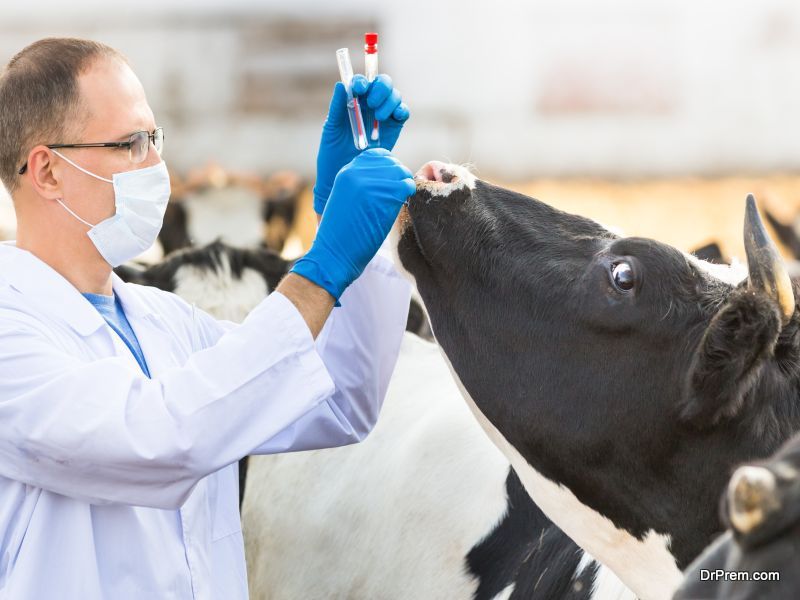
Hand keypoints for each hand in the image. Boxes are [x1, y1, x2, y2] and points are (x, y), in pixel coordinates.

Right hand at [292, 148, 415, 301]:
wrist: (334, 254)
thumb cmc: (341, 235)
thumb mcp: (346, 200)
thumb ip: (361, 185)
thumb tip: (387, 180)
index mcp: (346, 172)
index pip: (377, 156)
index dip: (388, 167)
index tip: (391, 182)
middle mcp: (356, 172)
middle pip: (391, 162)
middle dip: (399, 176)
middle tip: (399, 194)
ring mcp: (370, 182)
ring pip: (401, 172)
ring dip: (404, 185)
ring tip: (400, 200)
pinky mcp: (383, 195)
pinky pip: (406, 185)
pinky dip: (409, 193)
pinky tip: (402, 204)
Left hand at [313, 74, 409, 214]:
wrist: (344, 174)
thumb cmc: (333, 152)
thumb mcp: (332, 128)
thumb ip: (337, 107)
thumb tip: (341, 84)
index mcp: (353, 100)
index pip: (362, 82)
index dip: (362, 81)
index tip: (358, 89)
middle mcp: (369, 104)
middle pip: (382, 83)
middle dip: (380, 88)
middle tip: (371, 103)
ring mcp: (383, 116)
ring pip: (394, 96)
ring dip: (389, 101)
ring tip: (379, 118)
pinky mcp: (394, 128)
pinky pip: (403, 112)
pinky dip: (401, 110)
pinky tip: (394, 117)